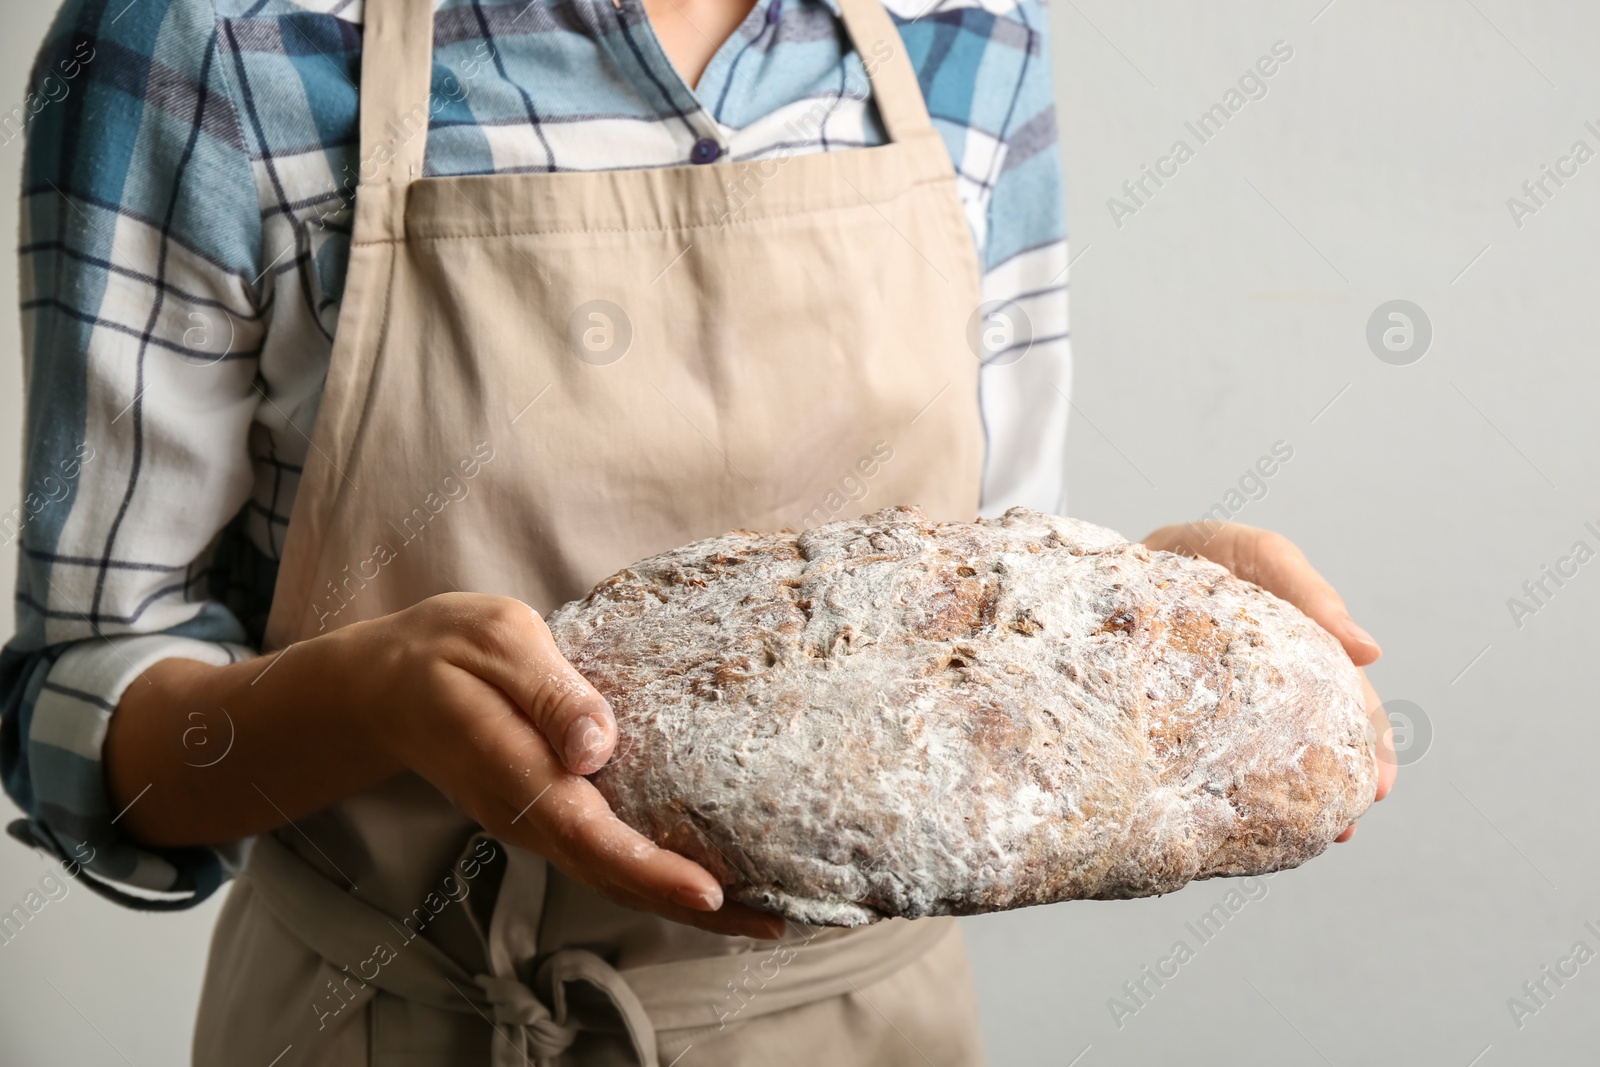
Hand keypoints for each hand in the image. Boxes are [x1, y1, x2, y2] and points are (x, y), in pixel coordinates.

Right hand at [343, 593, 785, 938]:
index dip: (650, 870)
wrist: (384, 688)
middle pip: (612, 874)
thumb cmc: (445, 652)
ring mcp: (534, 821)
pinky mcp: (546, 814)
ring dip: (681, 900)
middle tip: (774, 921)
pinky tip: (704, 876)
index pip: (589, 834)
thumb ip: (549, 692)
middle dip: (690, 906)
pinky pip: (605, 857)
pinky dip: (656, 876)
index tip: (709, 892)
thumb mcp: (497, 641)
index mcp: (515, 769)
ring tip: (760, 911)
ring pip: (611, 875)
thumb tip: (598, 745)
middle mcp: (526, 812)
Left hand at [1140, 522, 1394, 838]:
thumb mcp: (1261, 558)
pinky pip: (1194, 765)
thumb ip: (1311, 595)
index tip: (1378, 786)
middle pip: (1307, 739)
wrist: (1112, 564)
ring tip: (1305, 837)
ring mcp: (1212, 709)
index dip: (1367, 744)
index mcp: (1295, 653)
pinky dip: (1219, 795)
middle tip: (1346, 823)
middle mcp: (1261, 687)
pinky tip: (1230, 827)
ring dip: (1283, 798)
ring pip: (1256, 762)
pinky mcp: (1164, 723)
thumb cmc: (1200, 553)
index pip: (1343, 702)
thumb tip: (1370, 651)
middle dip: (1332, 783)